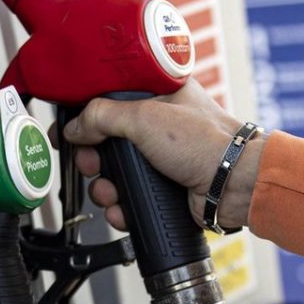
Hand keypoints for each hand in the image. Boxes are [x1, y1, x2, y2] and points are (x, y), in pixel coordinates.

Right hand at [57, 79, 265, 231]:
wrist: (235, 185)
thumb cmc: (206, 142)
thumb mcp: (145, 117)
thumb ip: (102, 116)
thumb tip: (73, 126)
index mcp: (157, 94)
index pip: (108, 98)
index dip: (84, 115)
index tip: (68, 130)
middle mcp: (157, 123)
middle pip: (105, 141)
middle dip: (92, 159)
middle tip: (90, 165)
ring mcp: (160, 157)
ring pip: (115, 173)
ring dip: (105, 187)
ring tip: (110, 193)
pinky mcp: (162, 186)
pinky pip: (130, 196)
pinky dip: (121, 206)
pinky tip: (122, 210)